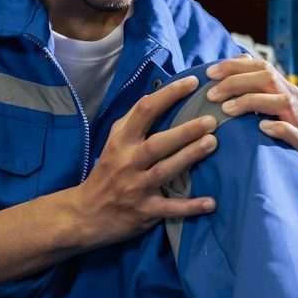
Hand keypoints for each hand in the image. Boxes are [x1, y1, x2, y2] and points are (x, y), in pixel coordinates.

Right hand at [74, 75, 219, 244]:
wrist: (85, 214)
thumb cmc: (105, 173)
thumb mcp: (112, 142)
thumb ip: (131, 120)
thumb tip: (151, 94)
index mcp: (121, 142)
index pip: (144, 111)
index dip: (168, 94)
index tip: (192, 83)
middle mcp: (128, 163)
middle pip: (157, 144)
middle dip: (184, 132)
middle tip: (211, 121)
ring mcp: (136, 188)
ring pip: (164, 171)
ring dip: (188, 157)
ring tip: (212, 144)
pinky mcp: (145, 211)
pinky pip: (170, 209)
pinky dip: (190, 207)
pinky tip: (211, 203)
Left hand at [207, 55, 297, 164]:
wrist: (288, 170)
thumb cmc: (265, 137)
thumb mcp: (255, 109)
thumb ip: (246, 88)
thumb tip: (231, 62)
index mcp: (283, 89)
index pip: (262, 66)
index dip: (235, 66)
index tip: (210, 73)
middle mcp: (293, 101)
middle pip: (269, 79)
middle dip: (236, 82)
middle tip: (211, 95)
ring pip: (282, 101)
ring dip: (251, 101)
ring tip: (226, 109)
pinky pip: (296, 134)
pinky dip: (279, 128)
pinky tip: (261, 128)